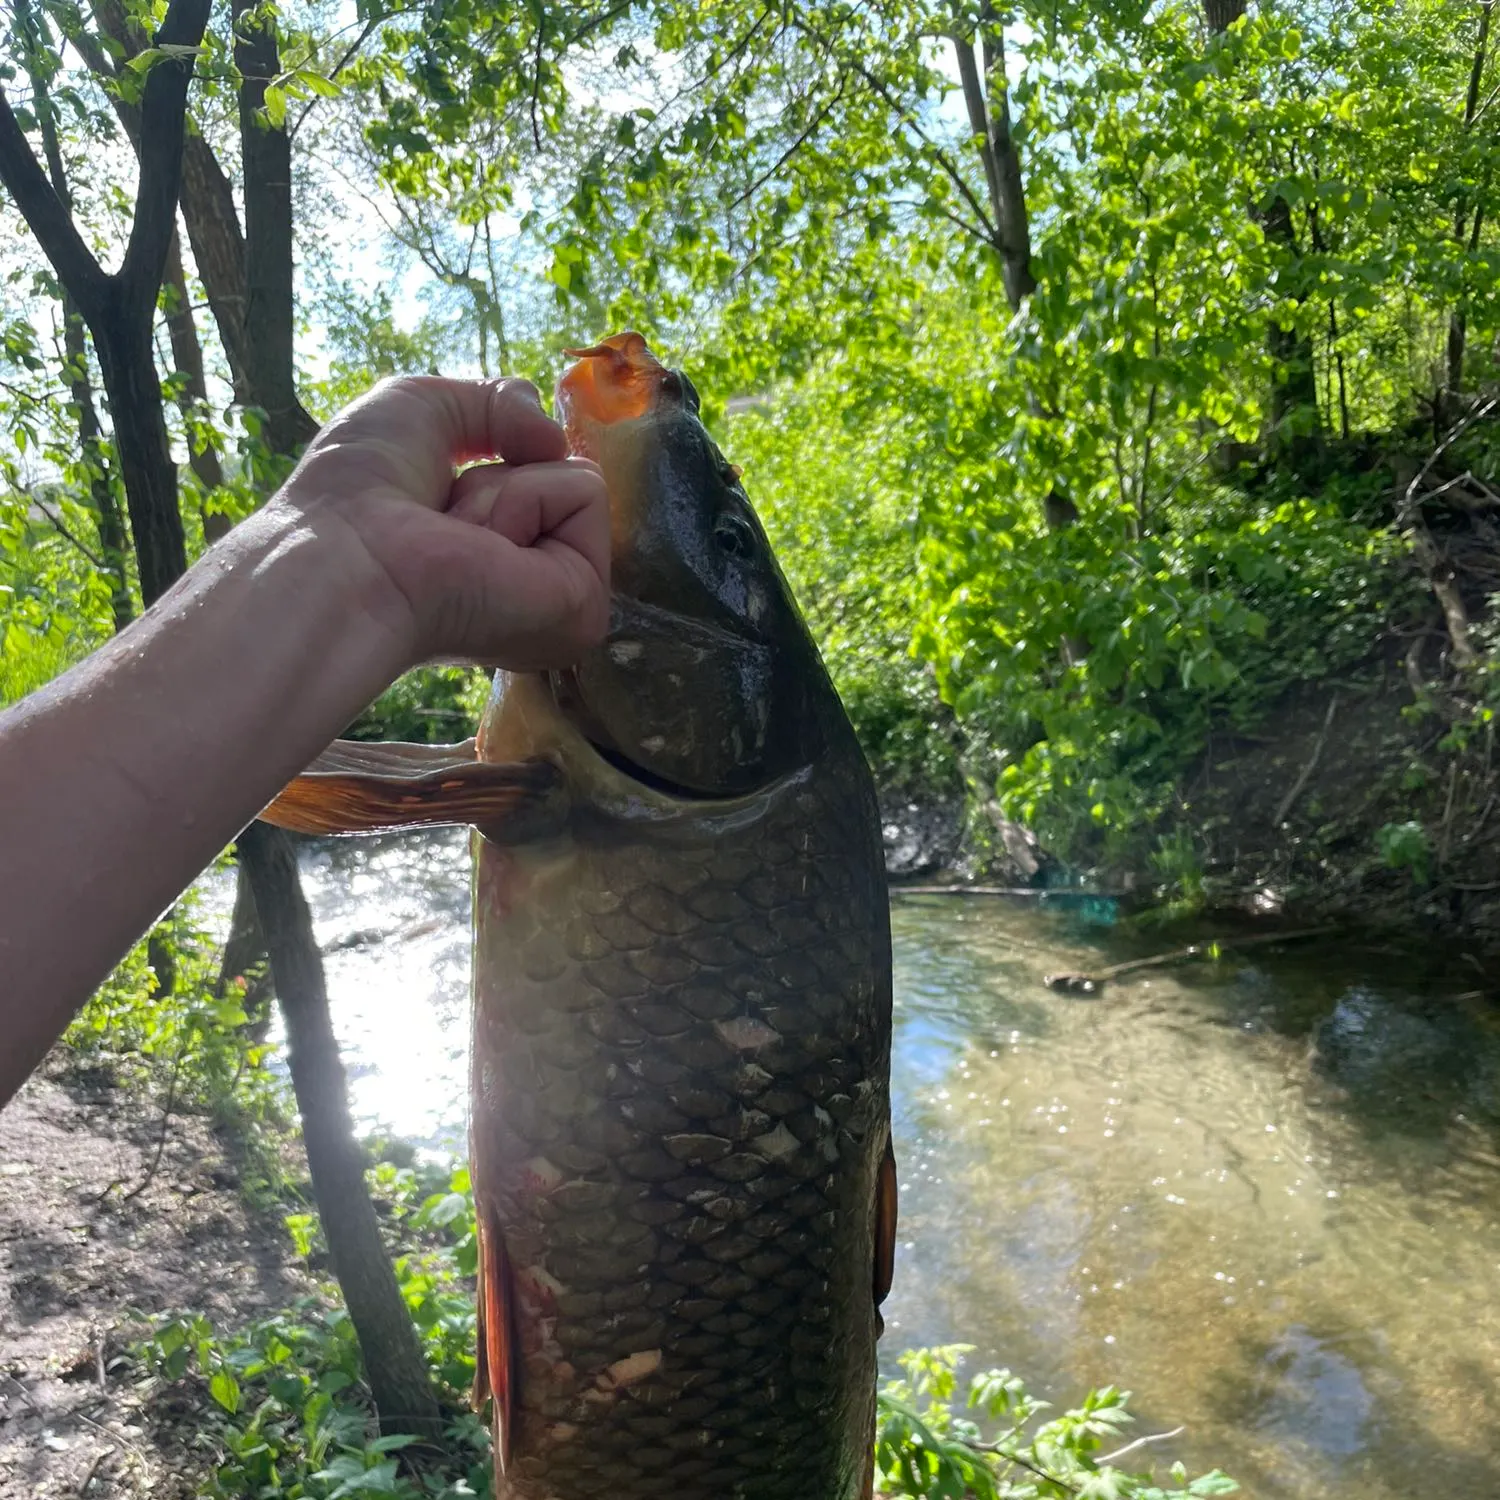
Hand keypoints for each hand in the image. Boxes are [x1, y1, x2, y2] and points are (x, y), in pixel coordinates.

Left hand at [273, 375, 610, 670]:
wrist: (347, 552)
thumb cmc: (360, 490)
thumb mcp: (425, 407)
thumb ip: (496, 401)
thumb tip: (555, 439)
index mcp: (489, 558)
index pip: (533, 472)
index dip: (493, 455)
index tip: (436, 486)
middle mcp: (529, 585)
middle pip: (556, 469)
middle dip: (495, 472)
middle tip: (441, 515)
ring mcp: (563, 600)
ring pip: (573, 479)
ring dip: (504, 489)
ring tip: (456, 534)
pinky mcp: (583, 609)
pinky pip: (584, 494)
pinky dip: (528, 497)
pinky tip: (482, 546)